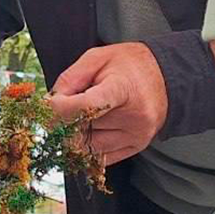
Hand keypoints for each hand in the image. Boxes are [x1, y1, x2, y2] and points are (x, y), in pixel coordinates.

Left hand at [48, 42, 167, 164]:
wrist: (166, 76)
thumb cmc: (131, 64)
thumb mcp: (97, 57)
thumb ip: (71, 78)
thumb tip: (51, 102)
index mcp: (123, 90)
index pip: (86, 107)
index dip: (60, 109)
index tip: (48, 105)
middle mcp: (134, 117)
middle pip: (83, 128)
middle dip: (62, 120)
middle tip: (58, 108)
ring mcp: (137, 135)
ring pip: (88, 146)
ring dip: (73, 135)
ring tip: (76, 115)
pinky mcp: (137, 147)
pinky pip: (101, 156)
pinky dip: (88, 145)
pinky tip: (88, 129)